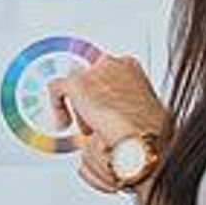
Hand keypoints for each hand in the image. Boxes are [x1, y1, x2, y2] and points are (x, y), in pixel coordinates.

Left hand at [50, 54, 170, 196]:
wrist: (142, 140)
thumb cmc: (149, 133)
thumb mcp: (145, 112)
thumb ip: (130, 106)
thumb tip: (123, 118)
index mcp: (130, 67)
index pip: (108, 73)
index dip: (104, 96)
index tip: (104, 110)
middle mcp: (111, 64)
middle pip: (91, 78)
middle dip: (93, 102)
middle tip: (96, 123)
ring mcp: (93, 72)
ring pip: (75, 85)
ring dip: (80, 109)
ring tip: (86, 128)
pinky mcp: (77, 84)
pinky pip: (57, 89)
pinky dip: (58, 106)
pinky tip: (63, 122)